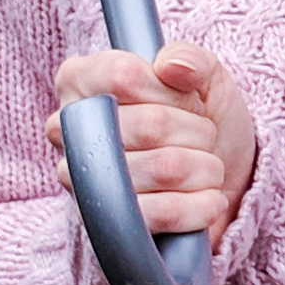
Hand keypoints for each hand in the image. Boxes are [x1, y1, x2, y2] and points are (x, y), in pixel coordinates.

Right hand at [46, 42, 259, 248]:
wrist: (218, 180)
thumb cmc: (199, 119)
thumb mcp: (205, 77)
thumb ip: (192, 59)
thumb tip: (170, 65)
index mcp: (79, 80)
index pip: (121, 75)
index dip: (170, 89)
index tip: (188, 99)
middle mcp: (66, 129)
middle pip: (149, 125)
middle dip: (197, 131)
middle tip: (202, 136)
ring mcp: (81, 180)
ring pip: (163, 168)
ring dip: (204, 167)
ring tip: (207, 167)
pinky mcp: (105, 225)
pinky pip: (159, 214)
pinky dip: (198, 206)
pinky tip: (209, 199)